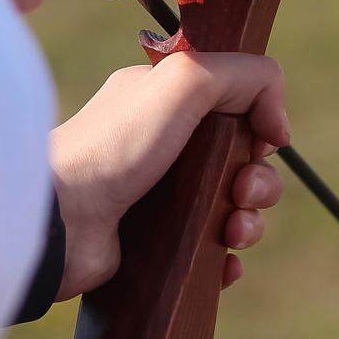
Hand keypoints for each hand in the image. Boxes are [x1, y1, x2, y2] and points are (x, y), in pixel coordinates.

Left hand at [50, 52, 287, 299]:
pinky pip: (212, 251)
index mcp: (167, 101)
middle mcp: (164, 144)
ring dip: (250, 222)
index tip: (262, 142)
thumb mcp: (182, 81)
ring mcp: (161, 196)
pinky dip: (229, 259)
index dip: (260, 124)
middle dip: (260, 180)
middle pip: (243, 161)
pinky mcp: (156, 242)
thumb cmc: (115, 147)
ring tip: (231, 233)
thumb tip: (276, 124)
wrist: (62, 222)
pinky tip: (226, 263)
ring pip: (233, 208)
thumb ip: (243, 74)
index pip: (237, 105)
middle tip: (242, 193)